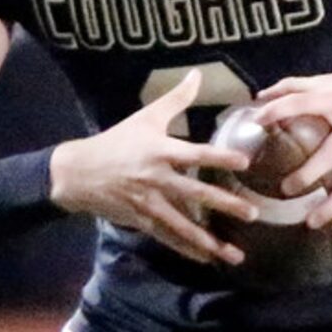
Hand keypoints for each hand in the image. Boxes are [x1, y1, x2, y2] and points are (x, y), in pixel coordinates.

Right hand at [48, 68, 258, 265]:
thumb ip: (175, 98)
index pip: (194, 154)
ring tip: (235, 255)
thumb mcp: (145, 118)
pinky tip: (208, 258)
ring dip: (210, 241)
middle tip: (253, 213)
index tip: (244, 163)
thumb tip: (198, 73)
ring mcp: (149, 203)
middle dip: (224, 204)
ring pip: (183, 225)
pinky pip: (168, 238)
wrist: (78, 173)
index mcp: (159, 151)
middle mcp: (156, 179)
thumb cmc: (116, 142)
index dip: (219, 158)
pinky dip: (188, 249)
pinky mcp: (142, 220)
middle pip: (194, 194)